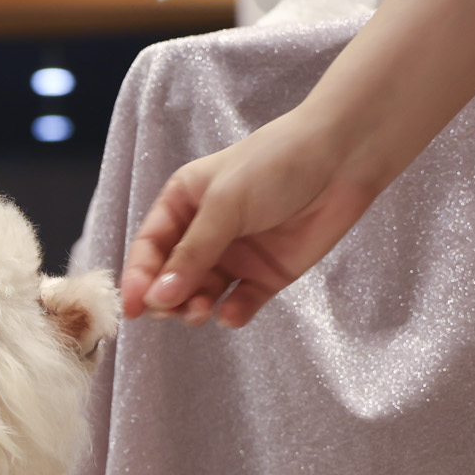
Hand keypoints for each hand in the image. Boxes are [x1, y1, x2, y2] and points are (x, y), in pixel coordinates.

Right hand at [119, 104, 380, 328]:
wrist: (342, 160)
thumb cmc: (273, 166)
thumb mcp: (224, 204)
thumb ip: (192, 254)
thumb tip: (157, 297)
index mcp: (183, 205)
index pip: (150, 248)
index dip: (138, 279)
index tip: (132, 309)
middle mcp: (204, 233)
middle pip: (172, 276)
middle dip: (167, 298)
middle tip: (171, 312)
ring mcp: (235, 256)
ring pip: (202, 293)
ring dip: (196, 307)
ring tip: (202, 311)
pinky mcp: (266, 274)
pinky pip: (241, 301)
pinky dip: (232, 312)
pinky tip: (231, 314)